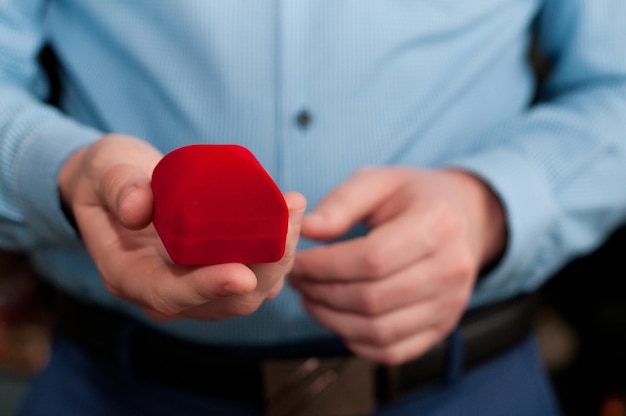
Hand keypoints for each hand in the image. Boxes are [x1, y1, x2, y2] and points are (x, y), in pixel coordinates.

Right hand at [59, 134, 305, 320]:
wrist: (122, 184)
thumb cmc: (108, 176)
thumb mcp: (103, 171)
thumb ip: (117, 186)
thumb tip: (137, 208)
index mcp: (130, 275)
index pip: (169, 295)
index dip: (207, 289)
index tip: (243, 274)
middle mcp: (167, 290)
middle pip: (225, 301)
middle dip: (264, 266)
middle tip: (289, 218)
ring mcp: (197, 285)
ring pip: (249, 292)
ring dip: (279, 259)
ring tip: (294, 210)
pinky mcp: (219, 270)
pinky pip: (257, 275)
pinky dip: (278, 252)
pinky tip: (291, 217)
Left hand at [289, 167, 505, 364]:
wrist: (461, 220)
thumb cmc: (412, 198)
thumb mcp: (378, 181)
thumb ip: (342, 202)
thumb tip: (307, 230)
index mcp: (437, 224)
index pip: (372, 259)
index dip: (325, 266)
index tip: (299, 261)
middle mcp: (452, 269)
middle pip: (373, 299)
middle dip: (323, 293)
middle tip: (298, 280)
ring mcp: (450, 304)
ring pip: (379, 330)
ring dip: (333, 320)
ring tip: (311, 297)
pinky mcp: (442, 328)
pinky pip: (393, 352)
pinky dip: (356, 342)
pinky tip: (337, 318)